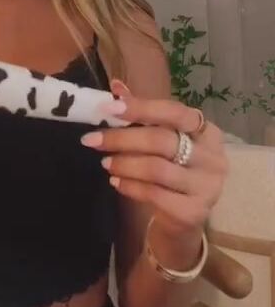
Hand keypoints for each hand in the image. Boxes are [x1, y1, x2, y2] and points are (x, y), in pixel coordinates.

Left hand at [81, 80, 227, 239]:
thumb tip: (115, 87)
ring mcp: (207, 186)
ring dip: (124, 164)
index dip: (141, 108)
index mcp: (206, 131)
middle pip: (162, 140)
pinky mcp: (194, 211)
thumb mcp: (162, 140)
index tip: (109, 108)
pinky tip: (116, 182)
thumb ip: (142, 113)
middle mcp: (213, 157)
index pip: (174, 112)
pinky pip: (154, 194)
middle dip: (122, 139)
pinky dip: (130, 186)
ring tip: (105, 163)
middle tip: (92, 140)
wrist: (185, 219)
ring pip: (156, 168)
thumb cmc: (173, 170)